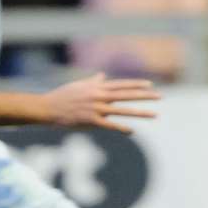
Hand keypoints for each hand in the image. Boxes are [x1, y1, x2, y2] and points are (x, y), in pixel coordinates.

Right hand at [42, 73, 159, 133]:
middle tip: (160, 97)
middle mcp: (99, 96)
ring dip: (140, 112)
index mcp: (96, 87)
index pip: (121, 84)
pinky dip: (121, 128)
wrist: (47, 108)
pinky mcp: (90, 121)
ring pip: (122, 110)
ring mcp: (95, 108)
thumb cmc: (62, 96)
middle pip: (126, 95)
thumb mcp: (78, 85)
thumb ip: (93, 81)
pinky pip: (109, 125)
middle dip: (145, 96)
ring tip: (155, 115)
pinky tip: (133, 131)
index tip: (150, 85)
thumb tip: (102, 76)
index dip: (136, 84)